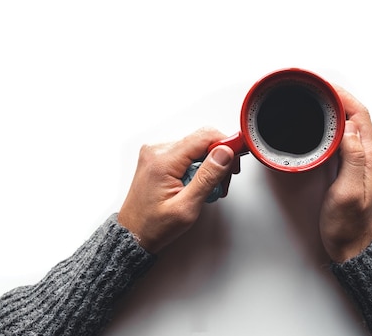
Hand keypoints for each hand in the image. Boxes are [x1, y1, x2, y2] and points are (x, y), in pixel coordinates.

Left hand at [117, 127, 238, 253]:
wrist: (133, 234)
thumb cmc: (154, 226)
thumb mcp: (187, 207)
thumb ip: (207, 177)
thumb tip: (224, 153)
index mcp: (163, 160)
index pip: (204, 137)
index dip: (226, 144)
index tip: (237, 157)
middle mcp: (157, 150)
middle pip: (201, 140)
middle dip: (219, 159)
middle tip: (223, 182)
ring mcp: (157, 152)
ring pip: (197, 147)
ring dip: (209, 165)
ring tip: (209, 188)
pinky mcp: (159, 157)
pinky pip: (187, 153)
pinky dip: (198, 166)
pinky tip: (197, 184)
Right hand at [320, 87, 371, 262]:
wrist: (355, 251)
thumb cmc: (348, 228)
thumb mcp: (348, 193)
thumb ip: (352, 158)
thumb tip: (351, 128)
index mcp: (371, 160)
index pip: (359, 117)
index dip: (343, 98)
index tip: (325, 87)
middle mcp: (371, 159)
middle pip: (357, 118)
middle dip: (339, 99)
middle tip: (318, 89)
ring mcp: (365, 165)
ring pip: (353, 128)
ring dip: (338, 111)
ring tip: (319, 102)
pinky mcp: (356, 172)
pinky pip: (349, 140)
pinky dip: (337, 128)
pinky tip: (325, 128)